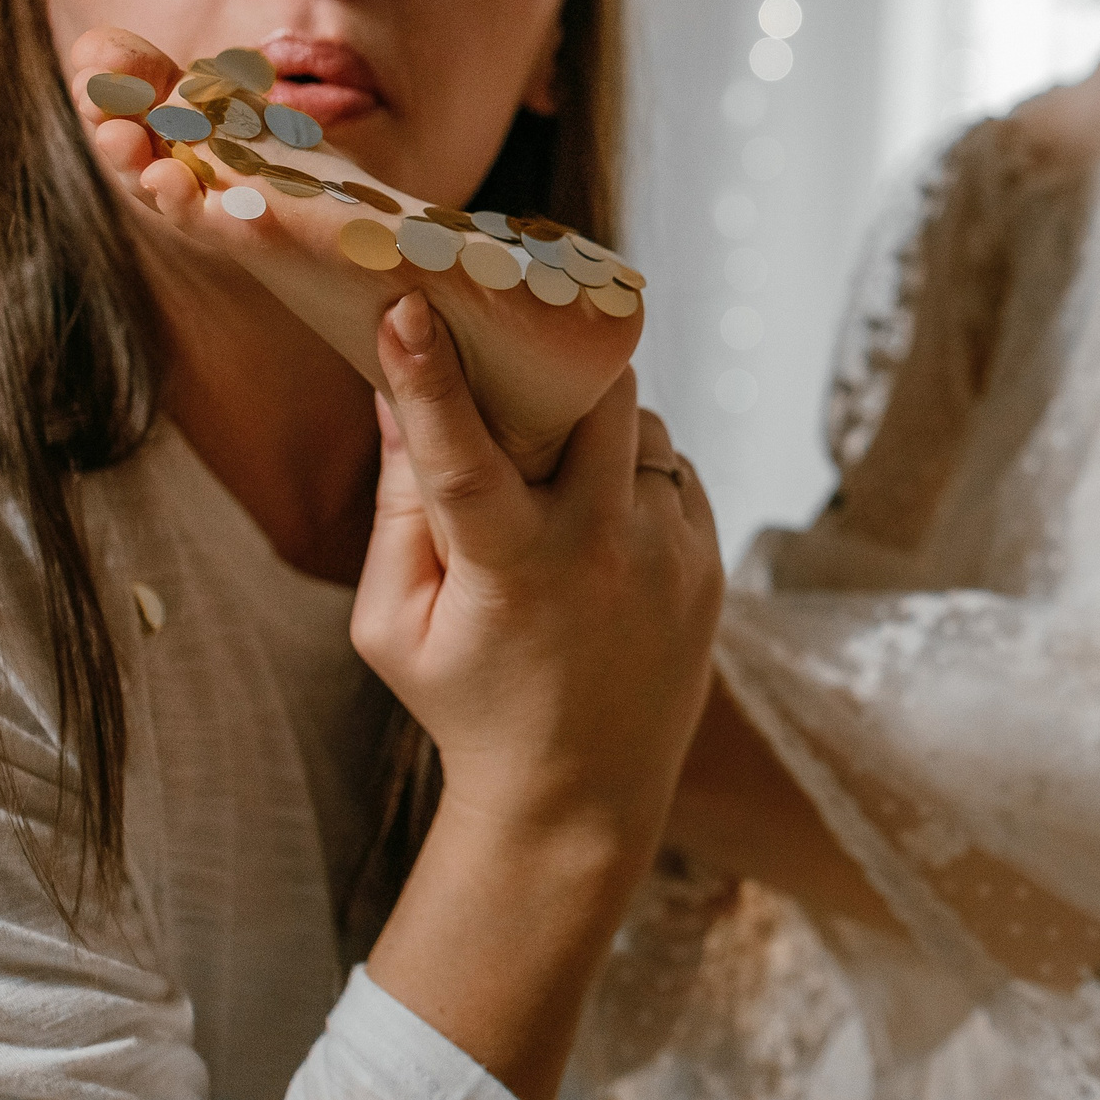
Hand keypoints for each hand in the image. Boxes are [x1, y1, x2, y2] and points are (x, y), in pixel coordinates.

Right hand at [358, 288, 719, 843]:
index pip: (463, 453)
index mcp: (509, 569)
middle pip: (593, 397)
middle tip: (519, 354)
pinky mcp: (708, 562)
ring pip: (639, 428)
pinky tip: (600, 518)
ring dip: (595, 428)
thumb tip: (391, 392)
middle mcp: (601, 550)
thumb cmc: (468, 704)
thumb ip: (397, 509)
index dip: (431, 375)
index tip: (406, 302)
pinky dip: (636, 475)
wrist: (579, 797)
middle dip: (555, 364)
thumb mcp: (396, 625)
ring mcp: (669, 554)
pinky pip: (674, 470)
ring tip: (554, 470)